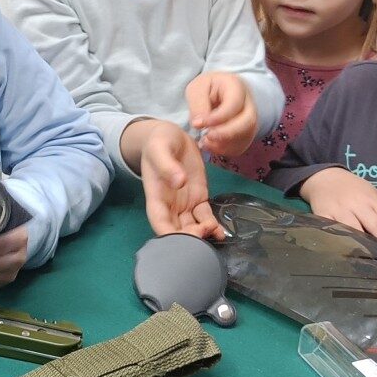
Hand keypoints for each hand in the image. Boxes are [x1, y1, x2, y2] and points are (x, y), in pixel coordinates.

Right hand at [139, 122, 221, 238]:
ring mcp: (185, 203)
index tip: (182, 241)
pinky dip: (212, 227)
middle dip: (189, 238)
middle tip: (204, 233)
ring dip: (202, 234)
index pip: (159, 222)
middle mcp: (169, 205)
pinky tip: (221, 234)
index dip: (169, 235)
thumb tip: (179, 182)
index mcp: (156, 196)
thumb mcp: (159, 148)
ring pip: (192, 227)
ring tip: (215, 233)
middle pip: (176, 230)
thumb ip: (167, 165)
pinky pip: (205, 216)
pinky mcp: (199, 198)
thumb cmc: (159, 141)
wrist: (172, 136)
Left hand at [186, 72, 257, 158]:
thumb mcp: (197, 89)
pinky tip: (210, 147)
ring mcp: (251, 120)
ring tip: (204, 143)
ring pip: (246, 137)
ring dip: (224, 144)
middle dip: (226, 133)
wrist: (217, 93)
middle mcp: (249, 104)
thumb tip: (199, 124)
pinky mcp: (246, 134)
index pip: (234, 105)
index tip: (198, 124)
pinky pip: (241, 146)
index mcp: (237, 87)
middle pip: (248, 122)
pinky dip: (225, 150)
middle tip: (206, 137)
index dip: (217, 118)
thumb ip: (198, 104)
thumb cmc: (207, 88)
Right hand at [301, 168, 376, 251]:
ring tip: (375, 261)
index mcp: (373, 200)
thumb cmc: (353, 190)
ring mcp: (339, 210)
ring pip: (354, 229)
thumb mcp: (373, 197)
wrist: (324, 177)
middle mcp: (358, 205)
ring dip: (365, 245)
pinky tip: (345, 254)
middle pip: (375, 225)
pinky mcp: (323, 215)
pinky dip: (338, 241)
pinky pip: (331, 229)